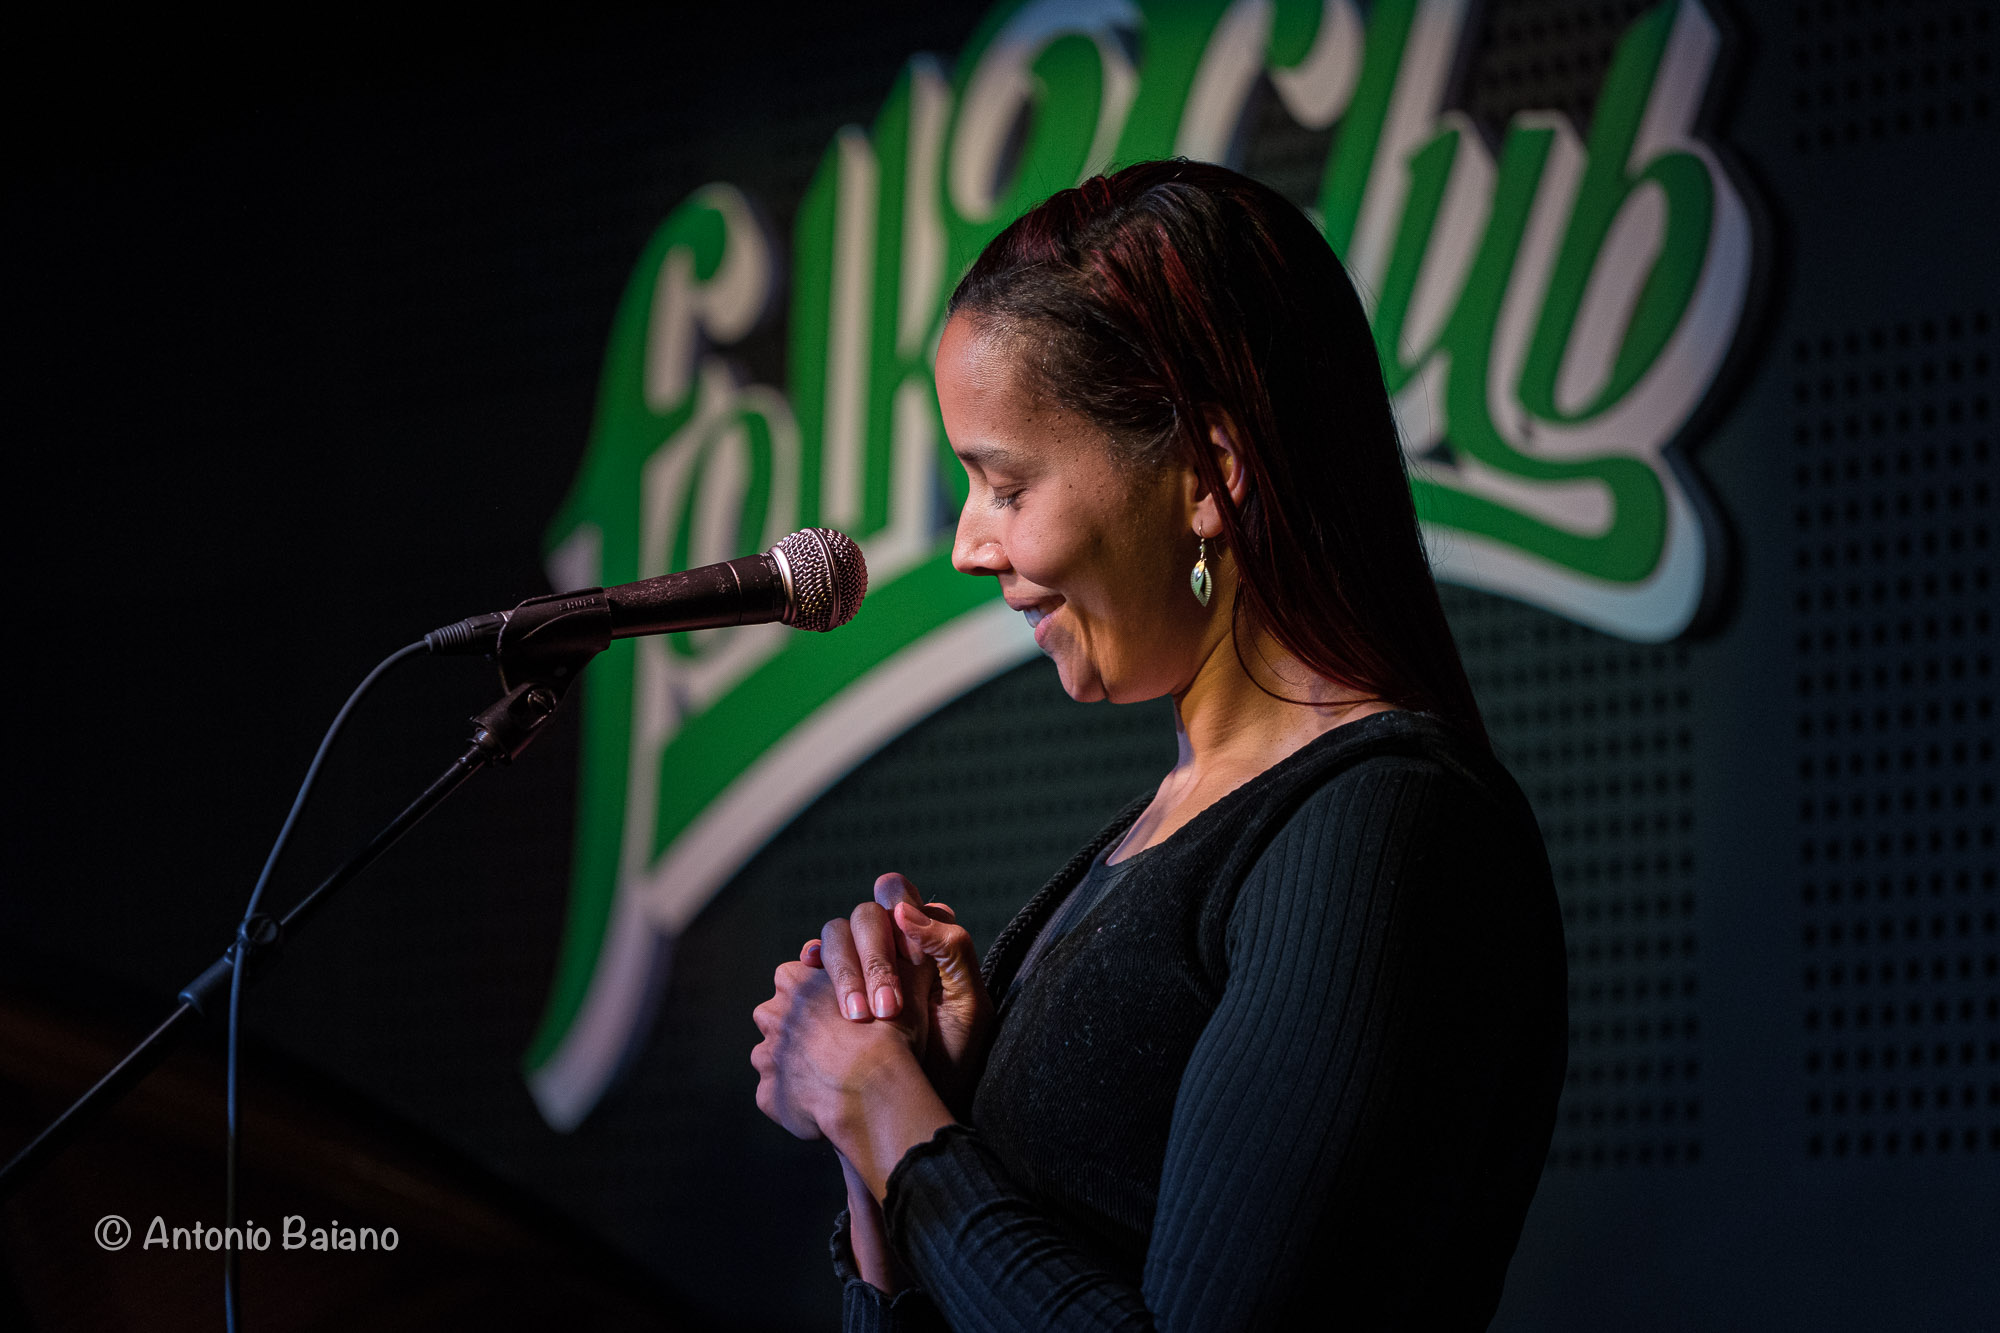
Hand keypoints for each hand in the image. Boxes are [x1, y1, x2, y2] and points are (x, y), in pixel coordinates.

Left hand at [751, 952, 924, 1142]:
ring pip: (777, 1054)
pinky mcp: (767, 1094)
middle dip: (803, 1027)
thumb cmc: (888, 1039)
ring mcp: (765, 1055)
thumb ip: (898, 962)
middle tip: (839, 1043)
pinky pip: (780, 1092)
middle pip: (781, 1015)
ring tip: (834, 1075)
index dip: (822, 993)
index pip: (796, 976)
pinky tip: (825, 1099)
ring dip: (798, 1062)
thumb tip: (910, 947)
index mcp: (794, 979)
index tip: (844, 1011)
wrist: (872, 1096)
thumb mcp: (905, 986)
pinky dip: (797, 1097)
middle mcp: (771, 1013)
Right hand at [804, 873, 993, 1115]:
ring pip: (834, 939)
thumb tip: (904, 910)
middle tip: (887, 1007)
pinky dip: (810, 974)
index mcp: (926, 937)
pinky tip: (814, 993)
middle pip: (864, 918)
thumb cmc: (957, 1057)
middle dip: (872, 959)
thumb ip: (951, 949)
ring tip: (860, 1018)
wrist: (929, 1102)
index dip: (897, 908)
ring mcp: (856, 966)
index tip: (907, 947)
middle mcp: (889, 944)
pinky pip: (811, 969)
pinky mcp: (832, 991)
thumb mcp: (970, 1003)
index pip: (899, 897)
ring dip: (844, 973)